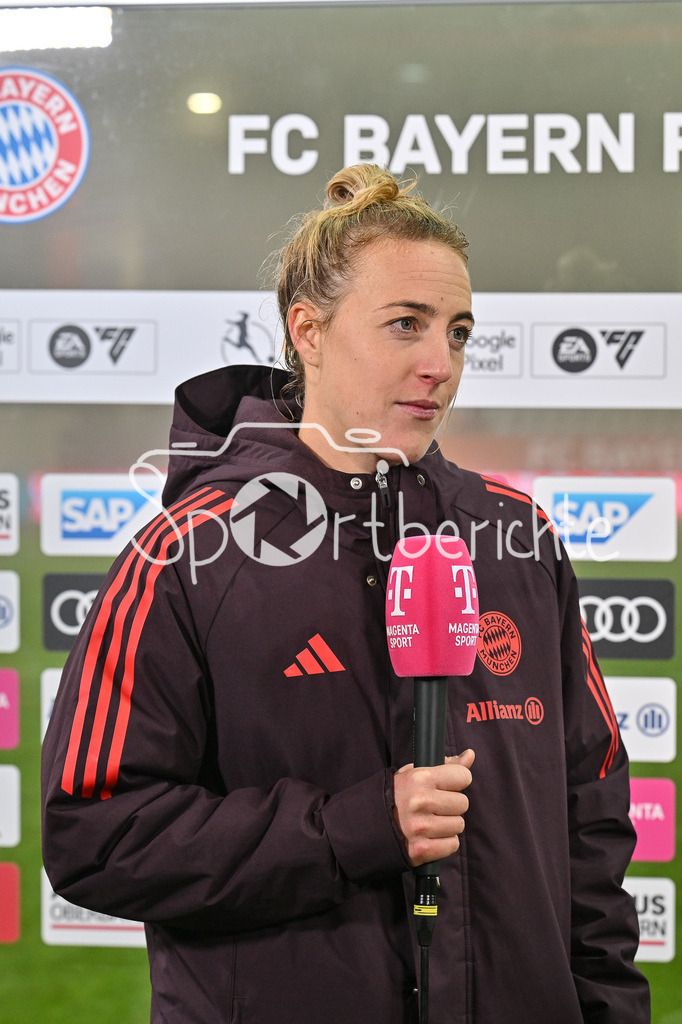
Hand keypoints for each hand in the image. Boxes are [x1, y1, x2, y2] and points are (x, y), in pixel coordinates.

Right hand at [393, 749, 474, 867]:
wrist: (368, 824)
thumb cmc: (397, 795)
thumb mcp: (415, 773)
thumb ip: (446, 764)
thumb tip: (470, 755)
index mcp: (420, 778)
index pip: (463, 776)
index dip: (457, 781)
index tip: (446, 785)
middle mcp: (421, 801)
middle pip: (463, 803)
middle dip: (452, 805)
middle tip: (435, 806)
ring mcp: (421, 827)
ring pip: (459, 825)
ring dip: (448, 825)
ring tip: (430, 821)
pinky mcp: (421, 849)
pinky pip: (452, 845)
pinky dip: (444, 843)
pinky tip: (429, 836)